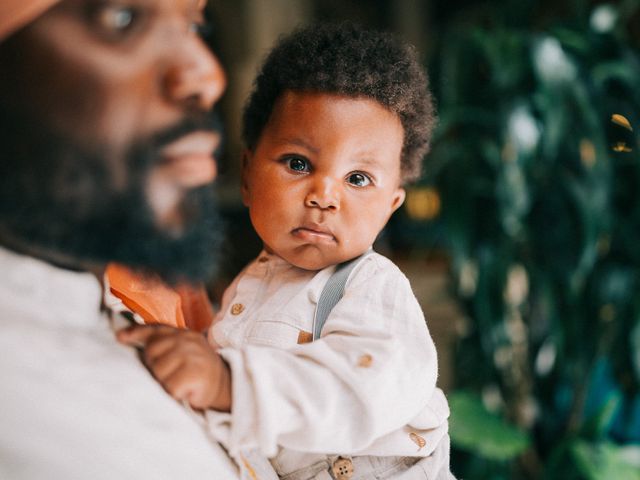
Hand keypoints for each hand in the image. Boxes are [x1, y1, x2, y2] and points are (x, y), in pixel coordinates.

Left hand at [116, 325, 230, 411]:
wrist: (227, 387)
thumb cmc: (198, 373)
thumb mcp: (184, 353)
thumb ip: (164, 346)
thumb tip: (127, 338)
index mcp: (184, 335)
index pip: (156, 330)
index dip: (137, 332)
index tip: (121, 337)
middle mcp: (188, 340)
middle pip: (152, 351)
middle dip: (155, 366)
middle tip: (171, 375)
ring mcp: (192, 355)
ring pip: (159, 371)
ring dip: (166, 382)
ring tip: (180, 384)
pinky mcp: (195, 372)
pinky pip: (170, 387)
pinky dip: (175, 394)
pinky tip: (186, 392)